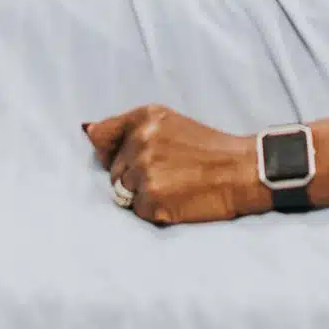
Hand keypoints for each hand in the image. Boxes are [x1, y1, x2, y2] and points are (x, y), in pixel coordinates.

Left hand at [85, 106, 264, 225]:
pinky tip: (176, 199)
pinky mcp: (152, 199)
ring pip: (122, 191)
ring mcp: (145, 172)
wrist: (240, 171)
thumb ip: (128, 127)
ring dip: (142, 194)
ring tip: (172, 185)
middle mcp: (140, 141)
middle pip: (113, 170)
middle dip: (132, 175)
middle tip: (168, 173)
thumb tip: (87, 132)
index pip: (102, 135)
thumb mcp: (168, 122)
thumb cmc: (207, 148)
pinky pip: (137, 211)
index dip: (110, 151)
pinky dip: (153, 210)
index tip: (128, 158)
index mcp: (144, 118)